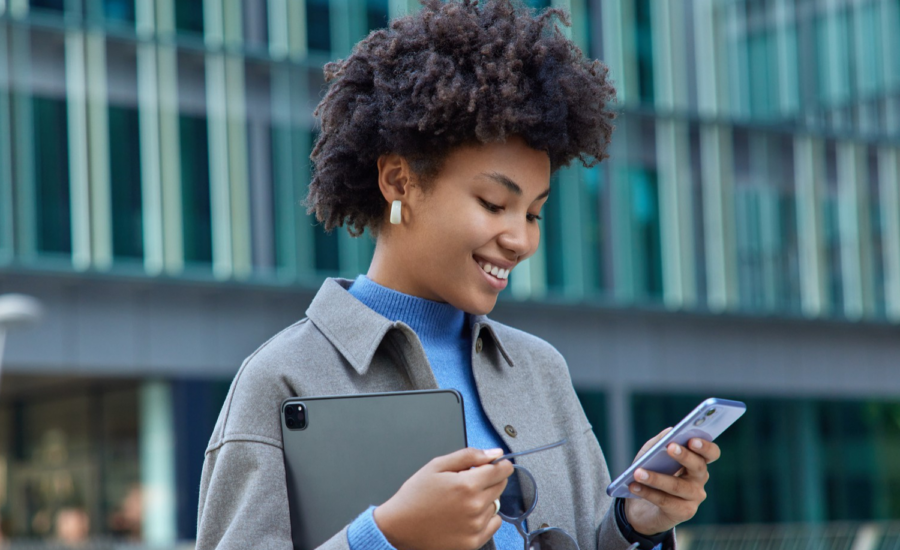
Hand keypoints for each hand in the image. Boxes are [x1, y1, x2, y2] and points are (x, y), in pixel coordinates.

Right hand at [374, 447, 513, 549]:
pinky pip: (494, 524)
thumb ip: (468, 456)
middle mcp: (475, 506)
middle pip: (500, 486)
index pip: (501, 470)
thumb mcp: (437, 466)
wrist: (398, 527)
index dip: (500, 464)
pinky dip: (486, 517)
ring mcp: (475, 526)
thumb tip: (494, 453)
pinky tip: (467, 514)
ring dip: (485, 499)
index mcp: (467, 485)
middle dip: (490, 479)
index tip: (496, 464)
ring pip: (496, 504)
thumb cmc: (415, 495)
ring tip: (462, 500)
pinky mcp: (473, 542)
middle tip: (469, 481)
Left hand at [623, 428, 720, 535]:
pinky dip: (648, 493)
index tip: (692, 439)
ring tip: (638, 472)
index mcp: (697, 461)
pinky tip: (634, 486)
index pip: (711, 453)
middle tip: (669, 447)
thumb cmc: (651, 472)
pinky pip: (666, 501)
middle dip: (684, 456)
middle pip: (698, 467)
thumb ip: (660, 441)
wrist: (641, 506)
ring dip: (656, 478)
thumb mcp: (651, 454)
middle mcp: (700, 479)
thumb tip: (670, 431)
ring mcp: (694, 497)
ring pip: (677, 486)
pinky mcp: (684, 512)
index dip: (705, 446)